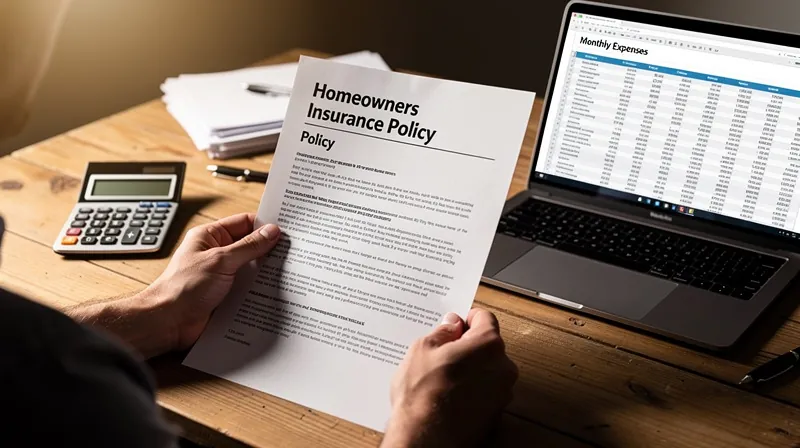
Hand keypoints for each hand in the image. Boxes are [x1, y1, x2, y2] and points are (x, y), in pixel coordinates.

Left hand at [150, 213, 280, 349]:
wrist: (168, 322)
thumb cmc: (183, 287)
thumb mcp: (220, 260)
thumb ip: (248, 246)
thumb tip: (271, 232)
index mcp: (210, 236)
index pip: (244, 222)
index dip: (264, 225)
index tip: (285, 231)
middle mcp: (217, 253)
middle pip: (250, 245)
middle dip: (269, 249)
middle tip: (292, 251)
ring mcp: (222, 274)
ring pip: (252, 268)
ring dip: (265, 271)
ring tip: (287, 271)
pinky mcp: (227, 294)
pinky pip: (249, 287)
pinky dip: (260, 289)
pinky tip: (273, 290)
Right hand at [382, 309, 517, 447]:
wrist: (425, 438)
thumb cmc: (423, 395)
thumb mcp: (422, 350)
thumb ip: (443, 332)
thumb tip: (452, 325)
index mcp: (488, 344)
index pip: (484, 318)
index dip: (466, 319)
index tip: (454, 324)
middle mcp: (503, 368)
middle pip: (488, 345)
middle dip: (467, 346)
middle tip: (441, 353)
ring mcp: (502, 393)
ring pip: (487, 370)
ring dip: (470, 369)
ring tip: (442, 378)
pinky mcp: (496, 414)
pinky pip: (485, 392)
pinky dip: (472, 390)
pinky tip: (449, 395)